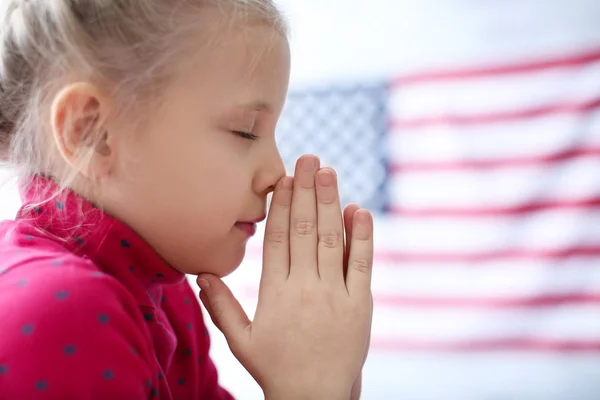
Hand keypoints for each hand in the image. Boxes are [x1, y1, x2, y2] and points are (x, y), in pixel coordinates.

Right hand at [197, 155, 373, 399]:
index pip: (276, 239)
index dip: (281, 205)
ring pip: (330, 239)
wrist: (315, 397)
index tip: (283, 178)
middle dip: (306, 191)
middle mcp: (304, 288)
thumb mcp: (241, 340)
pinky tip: (359, 209)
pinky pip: (361, 263)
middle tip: (309, 158)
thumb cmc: (276, 367)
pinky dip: (361, 235)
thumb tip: (200, 273)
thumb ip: (220, 306)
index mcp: (274, 293)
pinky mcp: (360, 303)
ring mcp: (334, 294)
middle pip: (302, 230)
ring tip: (328, 171)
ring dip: (330, 202)